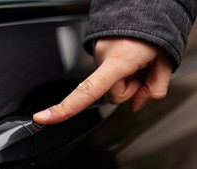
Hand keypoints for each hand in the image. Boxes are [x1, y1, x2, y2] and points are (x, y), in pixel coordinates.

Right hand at [33, 38, 172, 124]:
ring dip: (124, 79)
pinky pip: (106, 73)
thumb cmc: (156, 32)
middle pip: (111, 94)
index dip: (65, 108)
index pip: (87, 91)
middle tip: (142, 72)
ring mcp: (97, 53)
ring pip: (109, 84)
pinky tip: (129, 60)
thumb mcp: (165, 63)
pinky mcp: (97, 50)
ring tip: (137, 63)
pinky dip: (119, 71)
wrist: (146, 5)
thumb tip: (136, 105)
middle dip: (128, 89)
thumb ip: (153, 89)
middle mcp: (102, 57)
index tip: (42, 118)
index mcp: (118, 60)